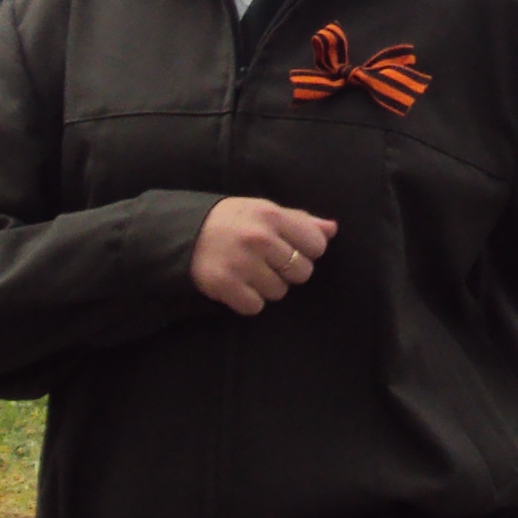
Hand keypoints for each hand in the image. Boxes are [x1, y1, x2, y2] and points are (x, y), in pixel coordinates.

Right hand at [192, 197, 336, 313]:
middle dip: (287, 271)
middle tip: (266, 262)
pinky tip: (237, 285)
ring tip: (248, 272)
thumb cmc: (232, 221)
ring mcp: (242, 262)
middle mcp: (260, 238)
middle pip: (302, 272)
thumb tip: (332, 229)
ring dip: (267, 287)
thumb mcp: (264, 210)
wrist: (184, 234)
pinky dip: (248, 301)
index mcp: (272, 215)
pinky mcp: (225, 285)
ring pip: (280, 292)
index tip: (290, 249)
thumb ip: (300, 220)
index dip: (307, 251)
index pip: (317, 245)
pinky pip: (256, 306)